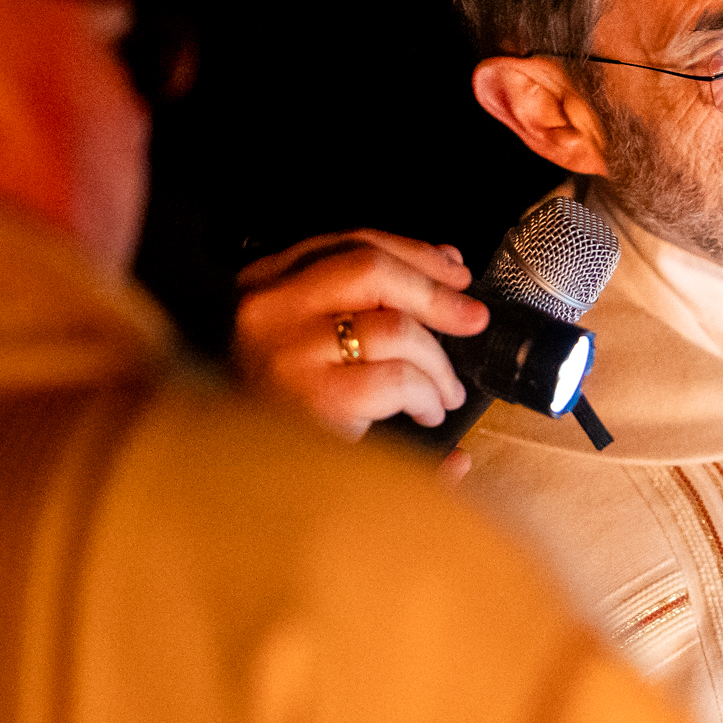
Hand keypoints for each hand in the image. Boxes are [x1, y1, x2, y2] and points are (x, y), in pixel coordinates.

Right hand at [235, 231, 490, 441]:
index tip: (456, 273)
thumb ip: (369, 293)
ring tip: (446, 392)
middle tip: (473, 320)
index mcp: (265, 281)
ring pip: (396, 327)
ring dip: (438, 362)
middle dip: (436, 293)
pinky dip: (427, 395)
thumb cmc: (287, 406)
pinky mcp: (314, 398)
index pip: (352, 242)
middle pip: (373, 269)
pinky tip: (428, 413)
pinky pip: (397, 378)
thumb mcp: (314, 336)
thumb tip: (447, 262)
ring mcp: (286, 351)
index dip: (415, 253)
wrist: (249, 480)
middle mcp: (267, 308)